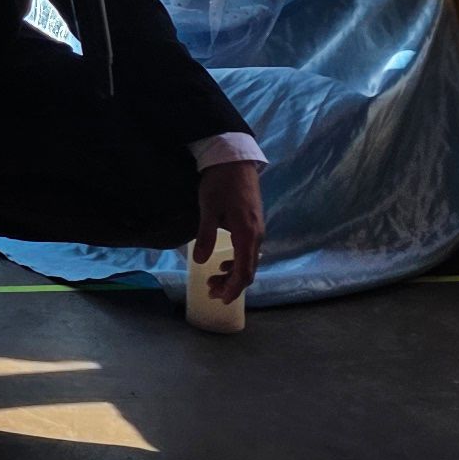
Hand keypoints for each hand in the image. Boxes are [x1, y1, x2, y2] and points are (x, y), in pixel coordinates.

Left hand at [192, 157, 266, 306]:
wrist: (235, 160)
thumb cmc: (220, 183)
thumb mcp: (209, 208)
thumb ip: (206, 235)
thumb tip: (200, 261)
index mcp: (247, 234)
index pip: (244, 271)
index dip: (233, 288)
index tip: (221, 299)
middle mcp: (257, 236)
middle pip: (248, 270)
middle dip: (231, 285)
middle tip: (210, 291)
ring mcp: (258, 230)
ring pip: (249, 261)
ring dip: (233, 274)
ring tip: (213, 279)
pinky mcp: (254, 224)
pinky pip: (249, 251)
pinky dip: (237, 261)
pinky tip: (223, 261)